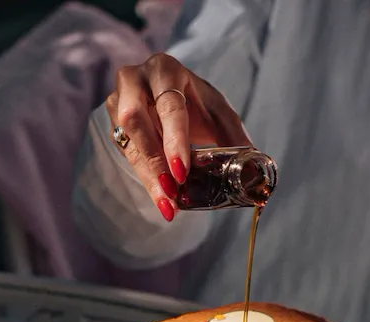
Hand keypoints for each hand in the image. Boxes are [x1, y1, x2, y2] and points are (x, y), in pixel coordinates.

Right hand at [106, 53, 250, 221]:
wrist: (164, 94)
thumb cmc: (194, 101)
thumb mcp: (218, 111)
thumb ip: (234, 136)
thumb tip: (256, 167)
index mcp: (165, 70)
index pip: (168, 104)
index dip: (174, 139)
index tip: (182, 171)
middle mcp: (134, 80)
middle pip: (136, 121)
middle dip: (155, 161)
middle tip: (173, 192)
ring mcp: (117, 100)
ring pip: (127, 141)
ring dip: (148, 175)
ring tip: (168, 204)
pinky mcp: (113, 123)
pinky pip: (126, 153)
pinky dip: (145, 176)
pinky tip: (161, 197)